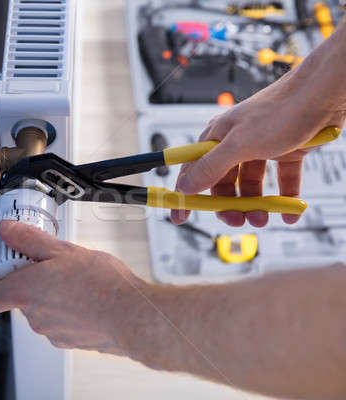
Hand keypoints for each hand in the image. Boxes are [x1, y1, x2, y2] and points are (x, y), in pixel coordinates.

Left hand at [0, 220, 140, 353]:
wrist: (132, 315)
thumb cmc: (101, 284)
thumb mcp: (63, 250)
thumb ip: (29, 239)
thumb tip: (7, 230)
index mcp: (26, 292)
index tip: (11, 266)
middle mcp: (34, 317)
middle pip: (20, 299)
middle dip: (32, 282)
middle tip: (53, 266)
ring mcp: (52, 332)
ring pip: (42, 310)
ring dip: (52, 296)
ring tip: (76, 280)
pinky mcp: (70, 341)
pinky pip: (61, 322)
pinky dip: (68, 311)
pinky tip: (87, 297)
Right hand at [171, 63, 344, 226]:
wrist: (325, 94)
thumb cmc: (281, 110)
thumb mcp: (239, 144)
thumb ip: (211, 167)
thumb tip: (185, 186)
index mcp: (217, 137)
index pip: (193, 170)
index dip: (186, 194)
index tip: (181, 216)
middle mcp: (236, 143)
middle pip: (224, 183)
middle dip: (229, 205)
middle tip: (237, 220)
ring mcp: (261, 148)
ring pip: (252, 185)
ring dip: (257, 205)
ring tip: (264, 217)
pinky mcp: (286, 152)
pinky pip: (281, 181)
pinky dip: (284, 198)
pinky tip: (289, 212)